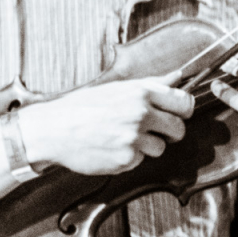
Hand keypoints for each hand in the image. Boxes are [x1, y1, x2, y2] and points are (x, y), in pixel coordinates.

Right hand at [16, 75, 193, 174]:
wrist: (53, 129)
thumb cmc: (82, 107)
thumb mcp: (117, 88)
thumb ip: (152, 84)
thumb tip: (179, 76)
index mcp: (140, 92)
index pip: (184, 102)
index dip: (183, 111)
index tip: (176, 114)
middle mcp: (140, 113)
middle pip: (178, 128)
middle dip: (170, 133)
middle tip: (153, 131)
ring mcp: (134, 137)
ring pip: (161, 147)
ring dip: (147, 146)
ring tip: (122, 138)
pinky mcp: (126, 159)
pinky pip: (140, 160)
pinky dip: (129, 157)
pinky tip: (112, 148)